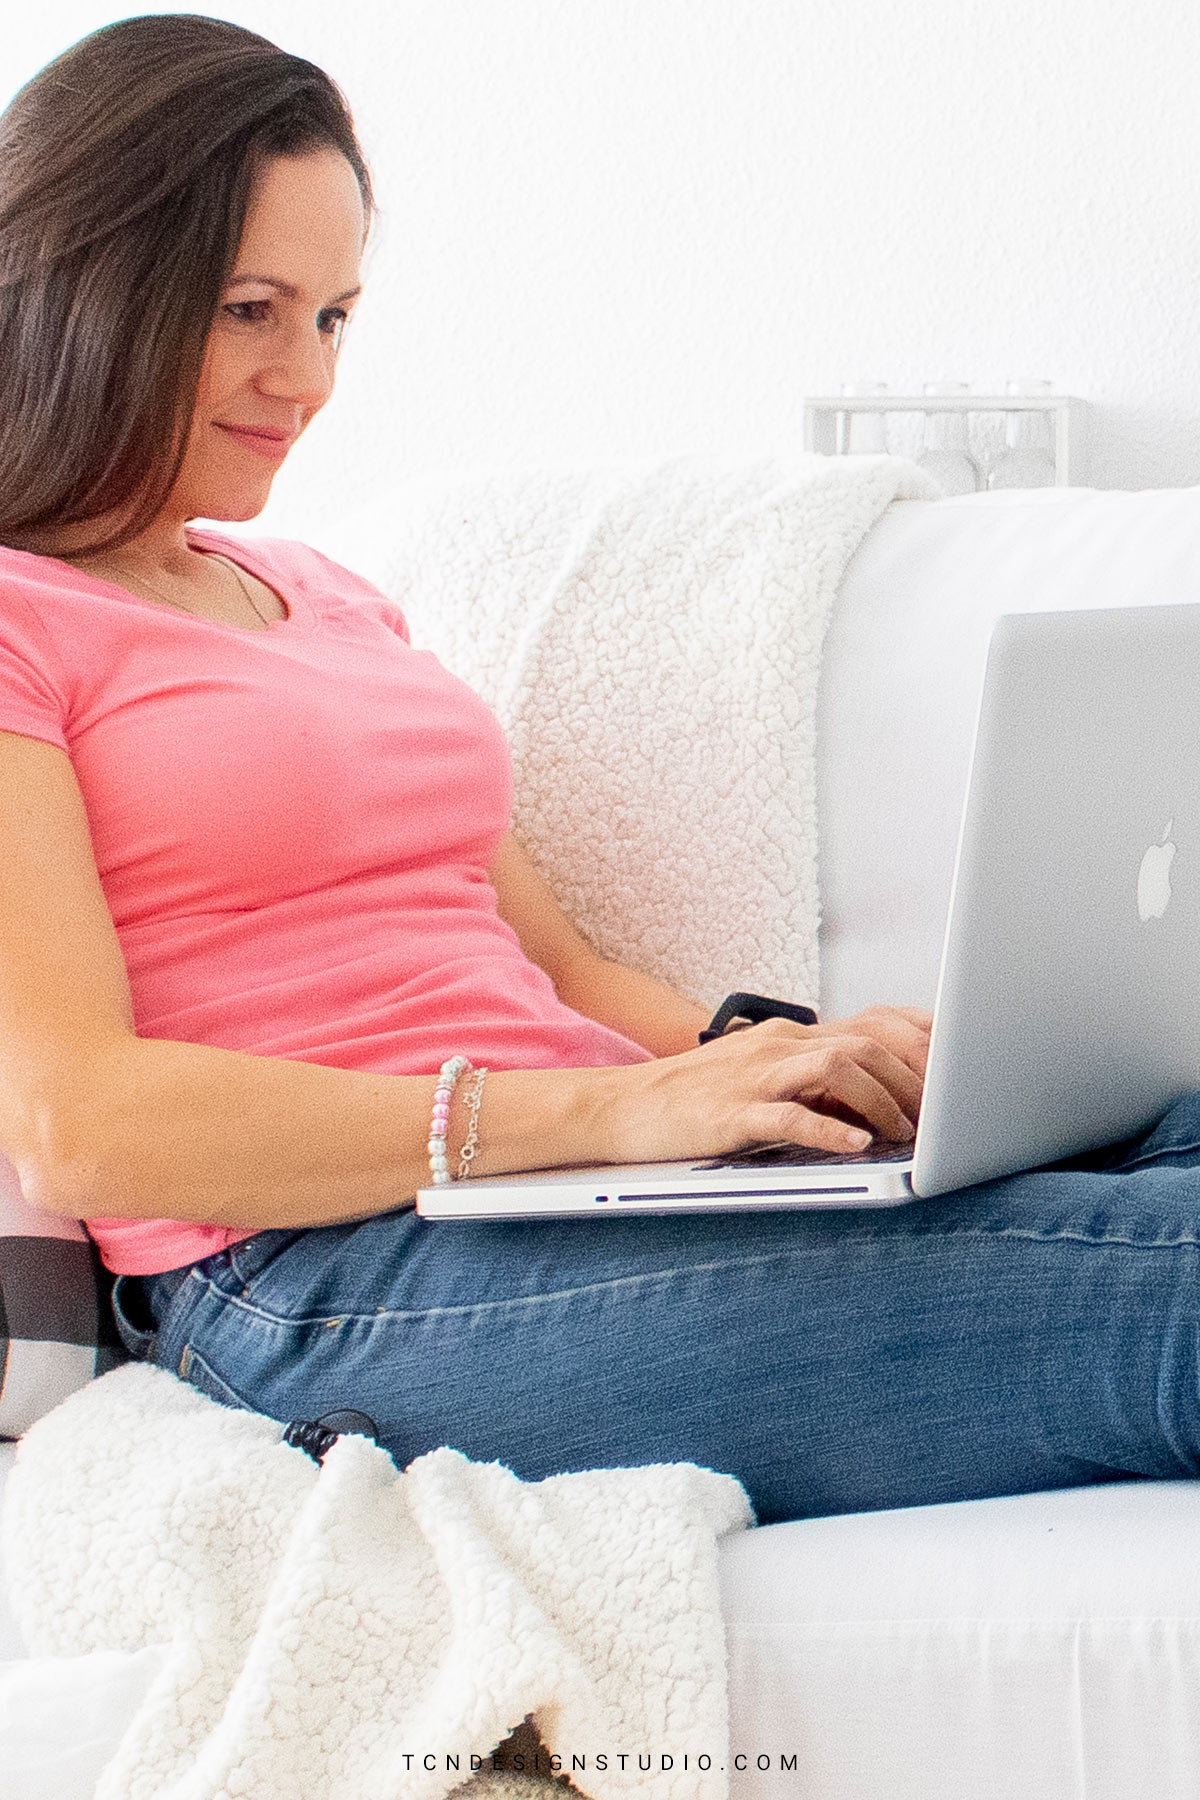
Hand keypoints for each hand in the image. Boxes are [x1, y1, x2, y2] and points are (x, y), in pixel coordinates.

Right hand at [609, 1006, 931, 1164]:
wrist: (617, 1108)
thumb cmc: (691, 1102)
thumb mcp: (760, 1080)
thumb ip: (812, 1082)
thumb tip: (875, 1101)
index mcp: (789, 1036)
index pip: (873, 1022)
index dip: (925, 1043)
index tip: (963, 1069)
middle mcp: (777, 1046)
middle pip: (867, 1042)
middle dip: (916, 1078)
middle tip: (945, 1116)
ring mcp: (752, 1077)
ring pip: (836, 1068)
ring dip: (883, 1101)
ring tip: (909, 1135)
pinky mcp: (729, 1113)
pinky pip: (787, 1115)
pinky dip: (828, 1128)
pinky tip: (856, 1145)